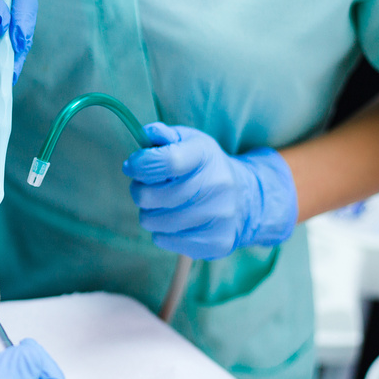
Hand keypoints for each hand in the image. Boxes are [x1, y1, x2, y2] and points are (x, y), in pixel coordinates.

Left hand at [123, 123, 297, 260]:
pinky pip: (163, 239)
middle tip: (149, 187)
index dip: (140, 164)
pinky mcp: (215, 242)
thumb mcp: (188, 142)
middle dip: (139, 190)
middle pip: (150, 196)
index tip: (132, 166)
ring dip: (150, 212)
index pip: (167, 160)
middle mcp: (216, 185)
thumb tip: (144, 135)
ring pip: (152, 221)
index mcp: (205, 155)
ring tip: (164, 204)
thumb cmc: (204, 167)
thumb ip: (163, 136)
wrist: (245, 199)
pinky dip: (162, 231)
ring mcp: (218, 216)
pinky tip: (177, 221)